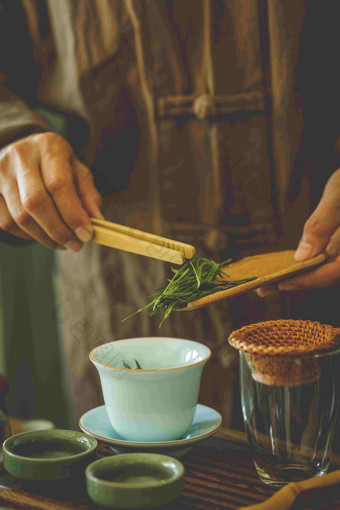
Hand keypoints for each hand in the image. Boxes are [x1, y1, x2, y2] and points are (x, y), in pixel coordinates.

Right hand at [0, 132, 102, 249]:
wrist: (24, 150)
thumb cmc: (57, 165)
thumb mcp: (78, 171)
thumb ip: (88, 194)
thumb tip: (97, 220)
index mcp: (48, 146)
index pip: (58, 184)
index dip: (73, 214)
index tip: (87, 234)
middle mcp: (20, 155)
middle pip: (35, 202)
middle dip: (59, 230)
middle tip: (76, 245)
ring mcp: (0, 172)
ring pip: (20, 217)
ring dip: (45, 237)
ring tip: (63, 243)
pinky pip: (7, 222)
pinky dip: (28, 235)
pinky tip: (43, 235)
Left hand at [257, 168, 339, 295]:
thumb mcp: (339, 194)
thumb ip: (322, 225)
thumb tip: (302, 256)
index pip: (333, 272)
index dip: (307, 281)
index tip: (280, 285)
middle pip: (329, 274)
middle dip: (298, 281)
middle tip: (264, 288)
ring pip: (329, 267)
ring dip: (302, 274)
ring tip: (272, 278)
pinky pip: (330, 257)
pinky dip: (311, 261)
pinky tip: (293, 263)